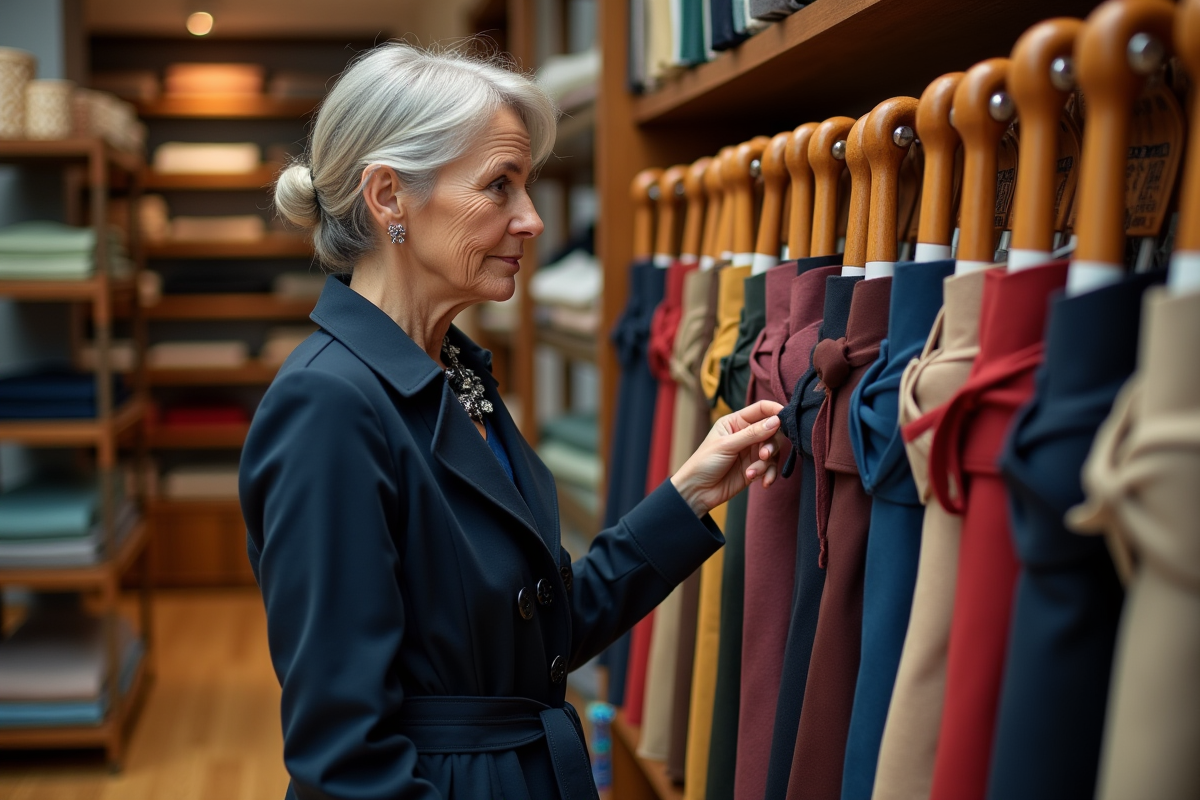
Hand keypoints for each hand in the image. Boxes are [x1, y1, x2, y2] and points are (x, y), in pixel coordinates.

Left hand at [670, 400, 786, 516]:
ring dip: (767, 463)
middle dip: (772, 444)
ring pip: (773, 451)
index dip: (775, 411)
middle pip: (773, 431)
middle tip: (764, 455)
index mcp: (736, 422)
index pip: (761, 409)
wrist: (697, 491)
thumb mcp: (727, 445)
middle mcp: (746, 434)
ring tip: (753, 472)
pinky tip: (762, 482)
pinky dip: (769, 474)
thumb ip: (753, 433)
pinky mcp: (755, 468)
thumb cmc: (704, 463)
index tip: (786, 419)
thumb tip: (776, 420)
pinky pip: (771, 468)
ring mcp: (751, 451)